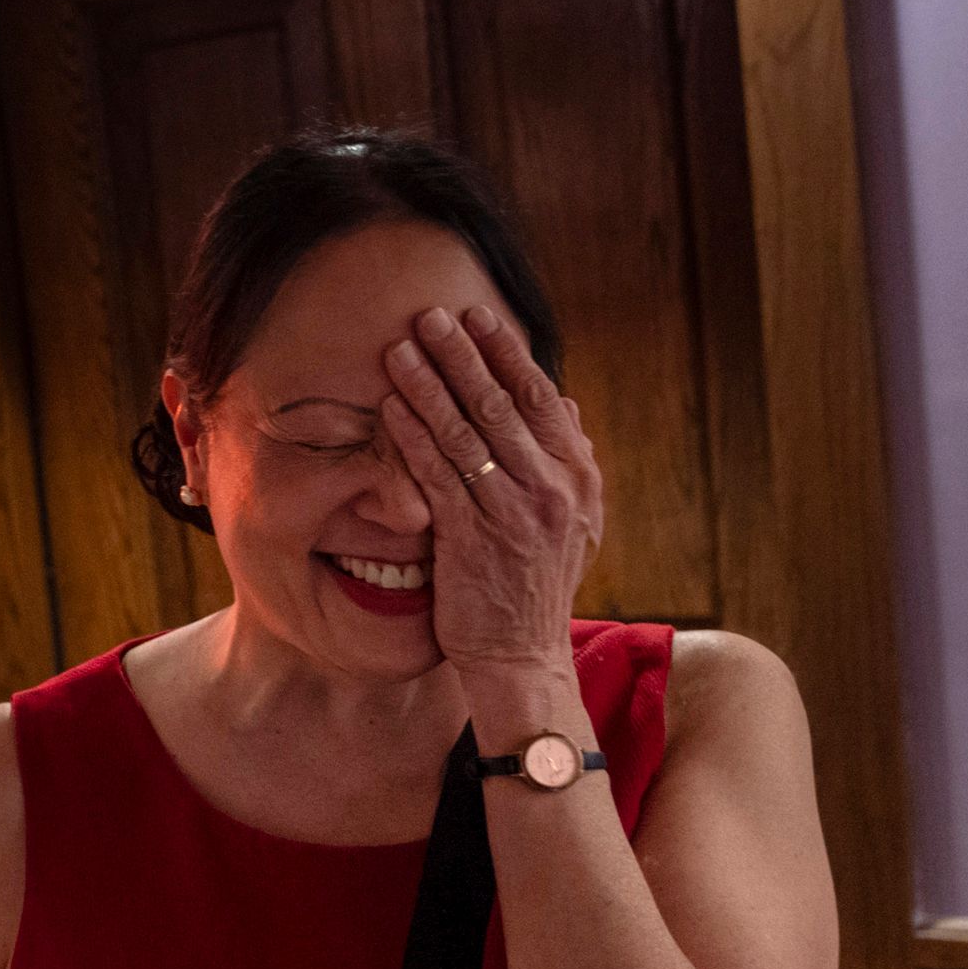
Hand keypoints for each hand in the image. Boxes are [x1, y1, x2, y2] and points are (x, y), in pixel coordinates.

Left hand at [381, 305, 602, 671]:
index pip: (540, 398)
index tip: (478, 317)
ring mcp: (511, 514)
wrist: (523, 653)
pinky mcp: (471, 539)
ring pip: (465, 434)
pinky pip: (436, 476)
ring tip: (399, 349)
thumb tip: (563, 400)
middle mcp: (550, 489)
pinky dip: (412, 438)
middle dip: (462, 355)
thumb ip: (569, 459)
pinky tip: (389, 408)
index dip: (506, 354)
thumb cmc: (538, 582)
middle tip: (430, 315)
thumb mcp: (575, 519)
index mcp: (577, 476)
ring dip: (428, 386)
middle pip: (501, 405)